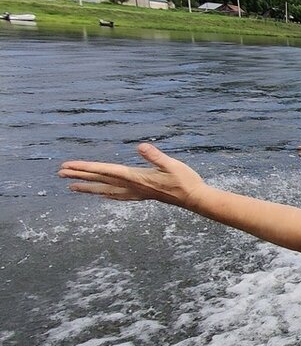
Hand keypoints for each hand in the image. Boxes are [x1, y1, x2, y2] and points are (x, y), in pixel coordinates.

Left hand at [59, 143, 205, 207]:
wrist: (194, 198)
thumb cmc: (185, 180)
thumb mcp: (172, 165)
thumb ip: (156, 156)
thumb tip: (141, 147)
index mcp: (136, 177)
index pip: (105, 171)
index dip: (86, 168)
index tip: (69, 167)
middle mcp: (132, 187)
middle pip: (100, 181)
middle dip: (80, 177)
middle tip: (60, 174)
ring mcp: (136, 193)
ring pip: (106, 191)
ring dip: (88, 188)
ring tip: (72, 188)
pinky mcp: (142, 194)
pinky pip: (117, 195)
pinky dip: (105, 194)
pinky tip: (101, 195)